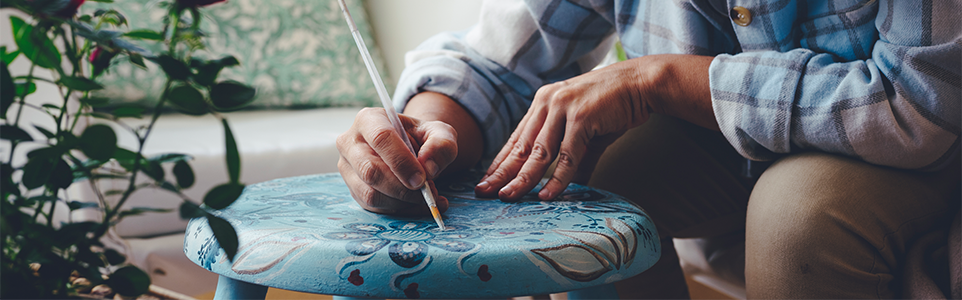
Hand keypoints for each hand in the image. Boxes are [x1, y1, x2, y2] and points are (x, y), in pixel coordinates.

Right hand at [336, 107, 457, 214]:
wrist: (412, 150)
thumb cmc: (422, 138)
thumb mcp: (440, 133)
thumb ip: (441, 145)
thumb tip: (429, 168)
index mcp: (369, 120)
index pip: (380, 138)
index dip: (401, 161)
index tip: (422, 179)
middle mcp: (351, 143)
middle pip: (370, 170)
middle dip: (403, 187)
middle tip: (427, 190)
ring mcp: (348, 168)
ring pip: (370, 194)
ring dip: (402, 201)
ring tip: (426, 196)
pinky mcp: (354, 190)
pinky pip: (373, 207)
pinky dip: (400, 210)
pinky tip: (418, 204)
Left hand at [475, 54, 715, 200]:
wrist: (640, 84)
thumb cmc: (612, 106)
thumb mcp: (584, 129)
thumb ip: (571, 155)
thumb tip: (566, 184)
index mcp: (543, 103)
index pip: (517, 138)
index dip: (501, 161)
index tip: (488, 180)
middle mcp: (547, 103)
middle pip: (521, 147)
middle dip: (501, 172)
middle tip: (484, 192)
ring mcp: (563, 108)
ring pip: (539, 153)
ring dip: (522, 179)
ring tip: (508, 197)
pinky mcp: (581, 117)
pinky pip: (567, 156)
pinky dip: (557, 179)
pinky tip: (546, 196)